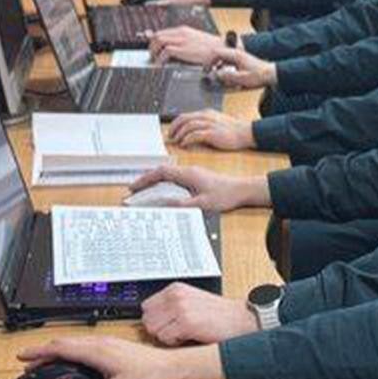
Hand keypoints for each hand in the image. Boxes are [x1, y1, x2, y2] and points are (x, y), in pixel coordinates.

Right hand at [16, 335, 214, 378]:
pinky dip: (71, 352)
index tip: (24, 356)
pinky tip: (73, 361)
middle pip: (64, 344)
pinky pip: (85, 345)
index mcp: (96, 351)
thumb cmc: (149, 378)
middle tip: (29, 362)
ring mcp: (107, 344)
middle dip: (43, 352)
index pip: (59, 348)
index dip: (39, 352)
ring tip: (46, 362)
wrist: (172, 369)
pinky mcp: (114, 347)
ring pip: (74, 344)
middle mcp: (100, 343)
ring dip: (57, 351)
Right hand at [127, 163, 265, 213]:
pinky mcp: (196, 179)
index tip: (134, 187)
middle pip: (161, 173)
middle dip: (146, 181)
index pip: (160, 173)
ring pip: (168, 176)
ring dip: (155, 183)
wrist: (242, 190)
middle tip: (134, 192)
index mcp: (188, 174)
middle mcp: (189, 172)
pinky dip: (165, 185)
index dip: (145, 179)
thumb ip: (182, 205)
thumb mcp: (202, 204)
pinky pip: (175, 180)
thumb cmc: (226, 195)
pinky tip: (162, 194)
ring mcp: (193, 175)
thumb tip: (164, 206)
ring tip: (144, 193)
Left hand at [141, 282, 261, 344]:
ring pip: (154, 330)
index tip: (167, 325)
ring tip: (184, 334)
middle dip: (159, 330)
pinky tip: (189, 338)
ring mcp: (180, 308)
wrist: (242, 319)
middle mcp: (175, 296)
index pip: (146, 307)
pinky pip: (165, 338)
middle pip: (147, 319)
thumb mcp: (192, 301)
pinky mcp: (186, 322)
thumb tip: (150, 320)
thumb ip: (171, 306)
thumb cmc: (220, 315)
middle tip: (176, 332)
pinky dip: (175, 343)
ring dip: (166, 337)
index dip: (155, 320)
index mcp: (175, 289)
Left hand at [148, 25, 226, 66]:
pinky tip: (160, 65)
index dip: (154, 40)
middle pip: (157, 35)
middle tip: (152, 56)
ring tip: (155, 61)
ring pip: (158, 41)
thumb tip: (175, 51)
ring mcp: (181, 40)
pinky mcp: (183, 49)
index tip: (152, 48)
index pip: (163, 32)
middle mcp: (180, 33)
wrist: (222, 48)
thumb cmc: (212, 48)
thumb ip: (184, 43)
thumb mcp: (196, 42)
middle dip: (152, 46)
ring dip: (154, 52)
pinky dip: (160, 59)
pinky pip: (165, 51)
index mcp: (183, 30)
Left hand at [166, 110, 254, 150]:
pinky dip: (187, 139)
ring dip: (179, 134)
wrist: (246, 133)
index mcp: (206, 113)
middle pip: (183, 118)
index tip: (172, 131)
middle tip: (170, 136)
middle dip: (174, 128)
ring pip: (187, 126)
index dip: (176, 123)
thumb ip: (205, 124)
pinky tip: (184, 144)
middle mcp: (206, 116)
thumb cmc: (233, 131)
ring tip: (176, 141)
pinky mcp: (212, 133)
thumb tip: (194, 130)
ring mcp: (209, 124)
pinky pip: (195, 135)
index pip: (186, 115)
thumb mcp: (217, 123)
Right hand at [213, 51, 276, 89]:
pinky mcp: (241, 63)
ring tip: (219, 79)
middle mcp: (236, 54)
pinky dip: (226, 71)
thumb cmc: (259, 75)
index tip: (207, 68)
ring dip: (220, 69)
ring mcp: (239, 58)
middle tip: (211, 74)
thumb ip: (228, 77)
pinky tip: (228, 80)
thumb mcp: (242, 78)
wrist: (270, 75)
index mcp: (236, 55)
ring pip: (223, 61)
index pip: (217, 52)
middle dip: (214, 65)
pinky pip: (229, 65)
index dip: (210, 60)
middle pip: (219, 56)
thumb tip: (217, 75)